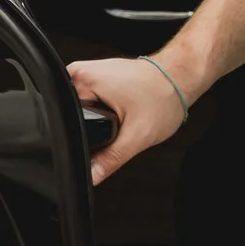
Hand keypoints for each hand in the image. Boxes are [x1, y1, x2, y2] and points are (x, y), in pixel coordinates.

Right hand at [67, 55, 191, 184]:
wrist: (180, 78)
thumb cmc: (163, 98)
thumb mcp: (137, 136)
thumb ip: (111, 159)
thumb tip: (92, 175)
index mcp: (83, 79)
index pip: (65, 115)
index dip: (79, 135)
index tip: (101, 137)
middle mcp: (80, 71)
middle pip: (70, 110)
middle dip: (90, 125)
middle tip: (116, 125)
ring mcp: (88, 70)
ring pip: (78, 105)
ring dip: (95, 116)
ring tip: (118, 115)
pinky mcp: (96, 74)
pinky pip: (87, 97)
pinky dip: (100, 109)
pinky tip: (117, 109)